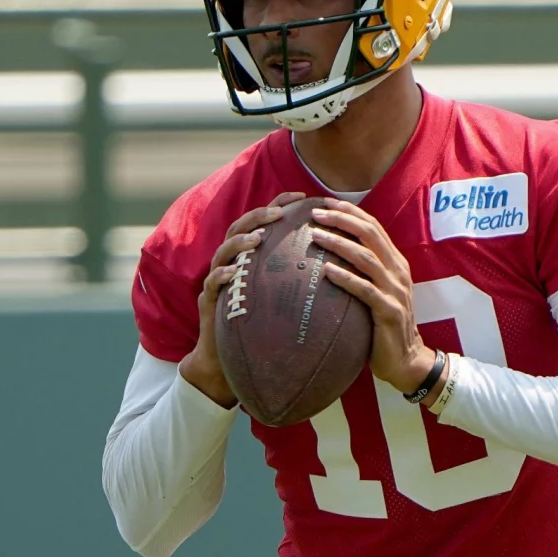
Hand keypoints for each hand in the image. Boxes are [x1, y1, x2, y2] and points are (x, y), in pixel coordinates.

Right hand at [178, 191, 306, 406]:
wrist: (232, 361)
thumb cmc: (267, 329)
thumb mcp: (290, 299)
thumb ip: (307, 278)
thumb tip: (349, 266)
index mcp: (254, 257)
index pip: (266, 223)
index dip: (281, 204)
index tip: (303, 195)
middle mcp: (234, 262)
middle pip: (241, 228)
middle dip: (258, 216)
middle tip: (278, 212)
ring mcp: (219, 280)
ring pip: (224, 251)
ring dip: (240, 241)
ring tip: (258, 238)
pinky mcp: (208, 300)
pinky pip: (211, 283)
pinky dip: (221, 275)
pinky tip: (233, 272)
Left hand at [308, 201, 440, 396]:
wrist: (406, 359)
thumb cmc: (383, 324)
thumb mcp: (377, 291)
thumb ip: (362, 271)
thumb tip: (328, 254)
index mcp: (395, 262)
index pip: (373, 227)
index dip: (350, 212)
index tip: (324, 203)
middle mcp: (397, 271)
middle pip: (370, 235)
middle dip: (342, 220)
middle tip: (316, 214)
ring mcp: (395, 290)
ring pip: (366, 258)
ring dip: (339, 244)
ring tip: (315, 236)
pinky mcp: (388, 311)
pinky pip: (364, 290)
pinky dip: (345, 278)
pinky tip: (326, 271)